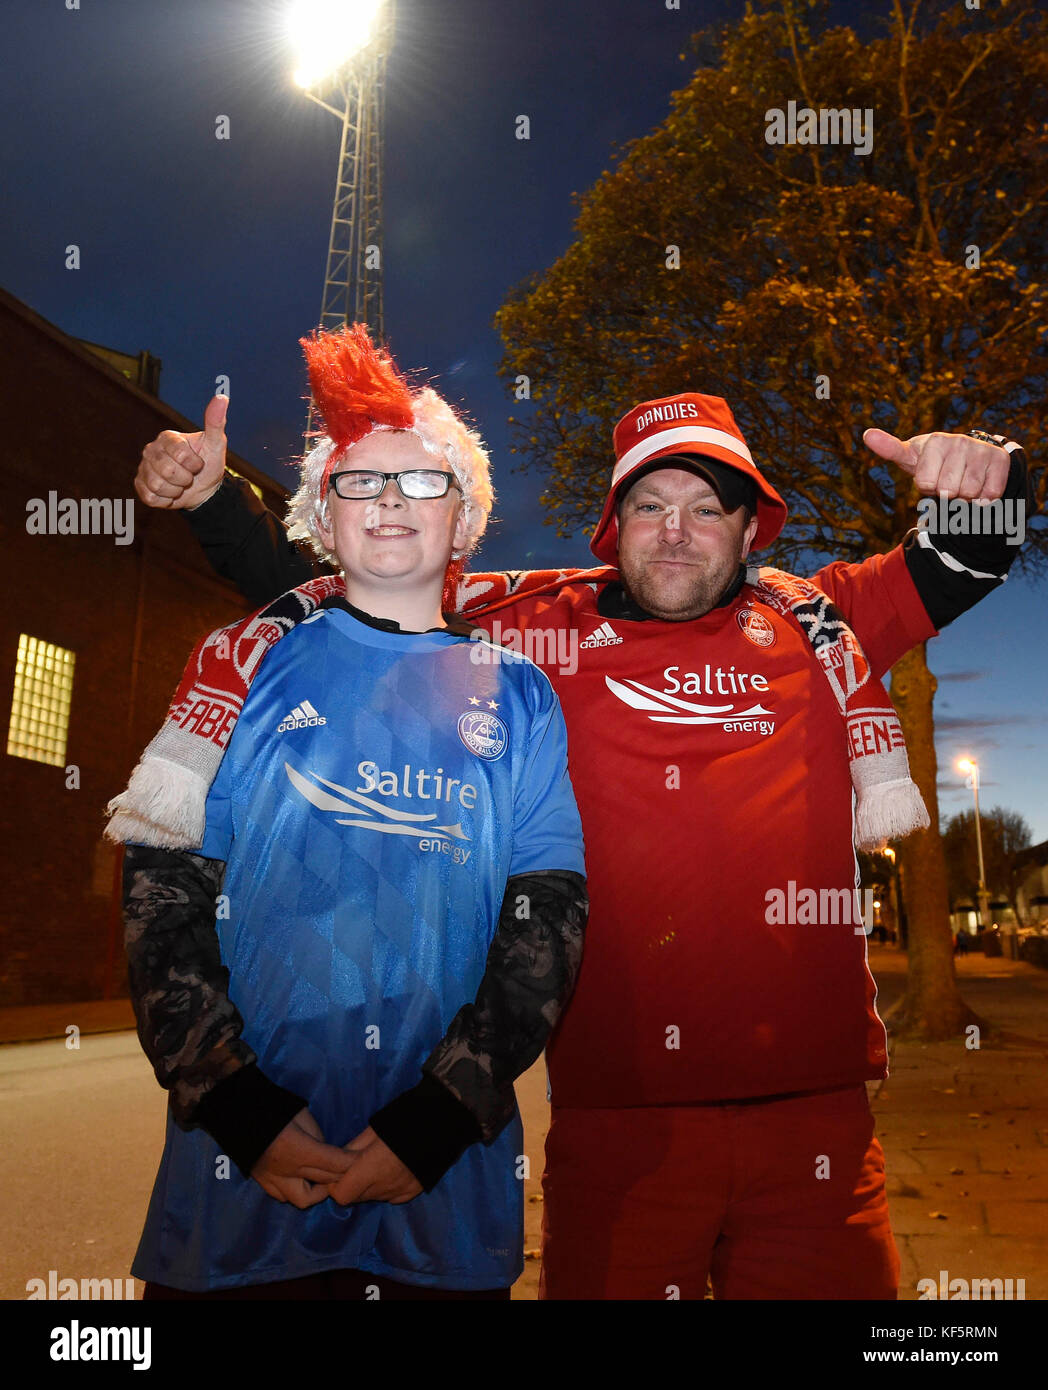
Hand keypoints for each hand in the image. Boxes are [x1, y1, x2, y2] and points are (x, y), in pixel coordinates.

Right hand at [135, 395, 227, 509]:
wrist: (203, 488)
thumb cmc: (209, 463)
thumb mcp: (216, 444)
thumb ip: (216, 422)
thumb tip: (222, 397)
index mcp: (167, 437)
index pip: (179, 454)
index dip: (194, 465)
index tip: (198, 465)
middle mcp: (151, 450)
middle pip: (167, 471)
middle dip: (185, 478)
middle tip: (189, 476)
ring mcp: (144, 467)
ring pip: (157, 485)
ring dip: (176, 490)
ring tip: (181, 484)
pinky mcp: (140, 485)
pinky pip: (150, 497)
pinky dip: (165, 500)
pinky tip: (171, 493)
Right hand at [250, 1107, 354, 1208]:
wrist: (234, 1111)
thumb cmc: (272, 1107)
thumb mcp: (302, 1116)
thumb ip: (316, 1138)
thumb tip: (325, 1152)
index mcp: (298, 1150)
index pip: (334, 1163)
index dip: (351, 1163)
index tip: (364, 1162)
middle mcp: (286, 1171)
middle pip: (324, 1182)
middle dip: (341, 1177)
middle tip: (351, 1169)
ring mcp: (272, 1179)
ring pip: (303, 1199)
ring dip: (318, 1190)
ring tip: (323, 1176)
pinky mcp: (261, 1181)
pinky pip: (283, 1196)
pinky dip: (296, 1191)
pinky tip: (302, 1179)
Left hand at [325, 1127, 423, 1206]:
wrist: (442, 1124)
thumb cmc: (405, 1121)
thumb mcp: (375, 1128)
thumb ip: (354, 1147)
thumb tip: (339, 1159)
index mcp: (372, 1168)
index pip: (342, 1195)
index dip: (335, 1186)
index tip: (338, 1172)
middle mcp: (384, 1185)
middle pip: (356, 1198)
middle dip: (351, 1185)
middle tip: (355, 1167)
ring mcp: (400, 1191)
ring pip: (373, 1197)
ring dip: (368, 1187)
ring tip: (376, 1166)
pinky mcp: (413, 1191)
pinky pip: (392, 1197)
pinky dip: (386, 1189)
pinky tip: (392, 1171)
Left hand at [863, 428, 1009, 502]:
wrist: (969, 455)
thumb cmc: (932, 460)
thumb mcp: (910, 456)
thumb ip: (890, 448)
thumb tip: (867, 434)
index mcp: (935, 441)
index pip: (926, 484)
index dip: (927, 487)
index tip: (929, 476)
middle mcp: (959, 441)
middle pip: (948, 491)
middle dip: (946, 494)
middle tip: (947, 481)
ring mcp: (981, 449)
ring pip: (969, 493)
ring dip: (964, 496)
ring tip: (962, 481)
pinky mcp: (1000, 460)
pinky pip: (990, 493)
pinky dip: (983, 498)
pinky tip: (980, 485)